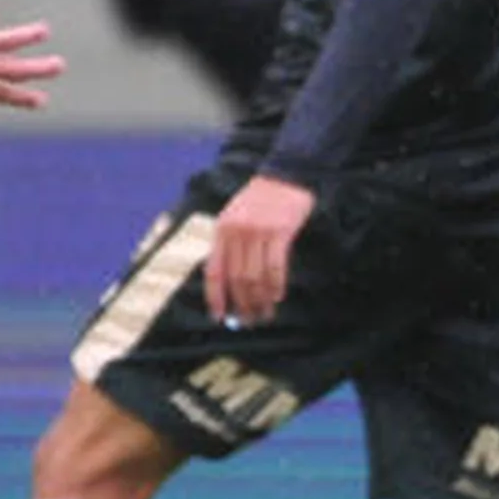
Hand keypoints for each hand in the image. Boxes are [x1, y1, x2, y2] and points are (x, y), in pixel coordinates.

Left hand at [203, 173, 314, 324]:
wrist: (284, 177)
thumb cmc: (258, 202)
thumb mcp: (234, 219)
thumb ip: (228, 246)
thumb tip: (226, 284)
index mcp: (221, 231)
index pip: (214, 272)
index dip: (215, 297)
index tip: (218, 317)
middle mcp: (236, 233)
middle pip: (237, 279)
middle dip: (242, 304)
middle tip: (249, 321)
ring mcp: (258, 232)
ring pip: (256, 276)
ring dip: (260, 300)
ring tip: (265, 314)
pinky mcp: (280, 231)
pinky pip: (276, 266)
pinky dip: (276, 285)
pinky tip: (277, 297)